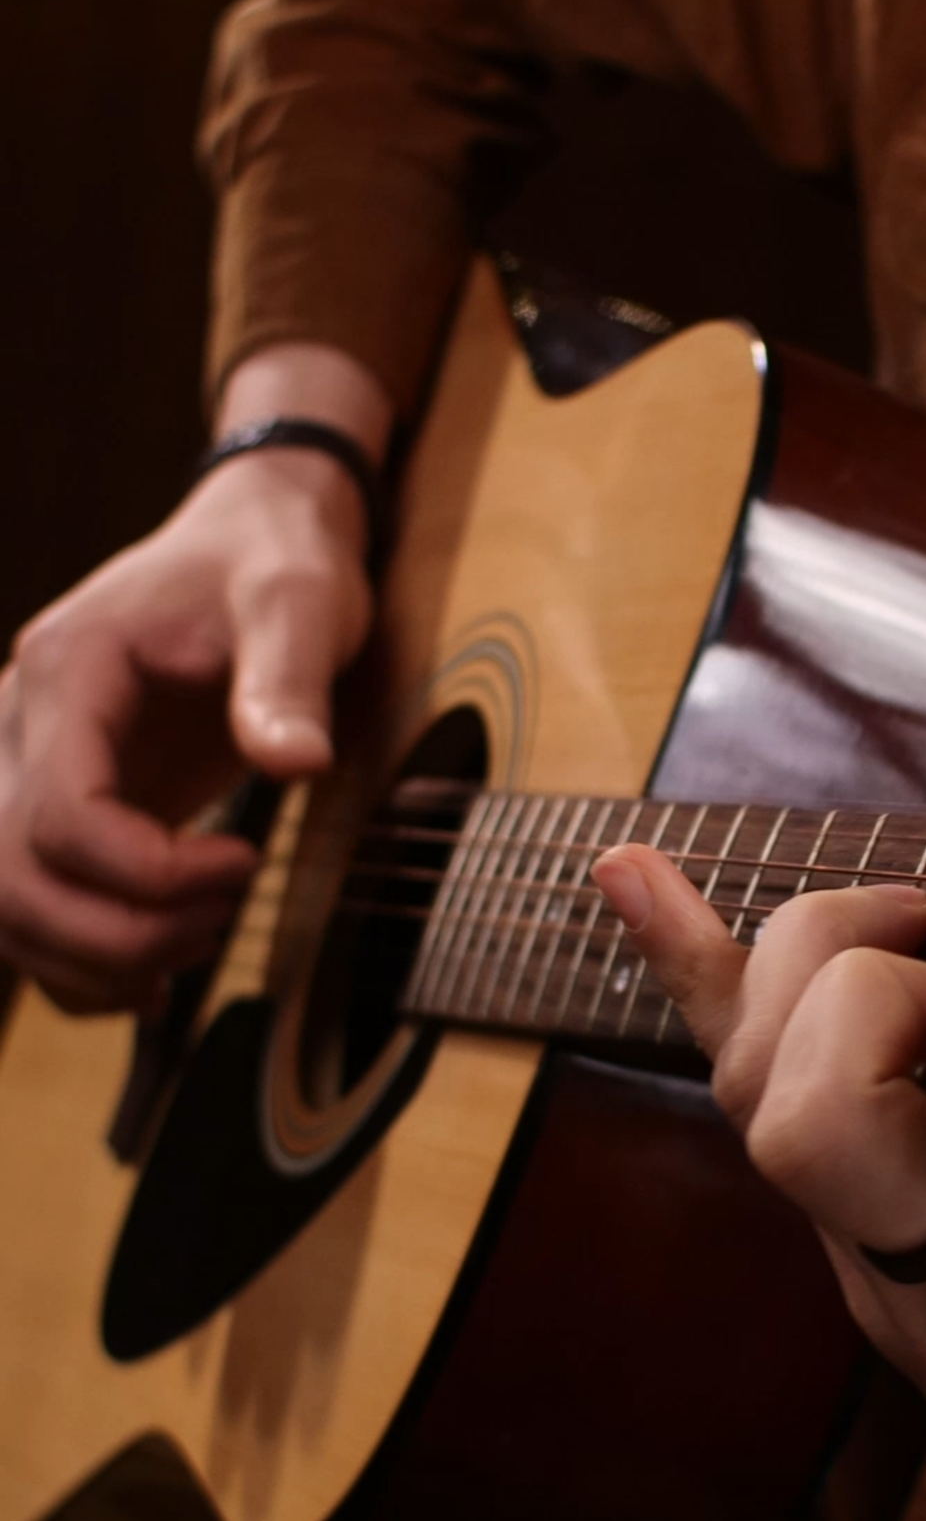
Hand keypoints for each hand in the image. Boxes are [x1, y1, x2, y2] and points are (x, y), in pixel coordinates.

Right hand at [0, 427, 373, 1013]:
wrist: (249, 543)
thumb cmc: (271, 564)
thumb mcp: (300, 601)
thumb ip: (289, 680)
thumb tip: (297, 763)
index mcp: (67, 670)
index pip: (59, 815)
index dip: (149, 872)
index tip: (244, 863)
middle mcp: (18, 723)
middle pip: (11, 877)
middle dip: (120, 931)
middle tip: (225, 914)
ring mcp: (25, 768)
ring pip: (5, 909)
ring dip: (99, 957)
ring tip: (204, 936)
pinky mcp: (55, 805)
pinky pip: (29, 911)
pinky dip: (81, 964)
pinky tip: (157, 978)